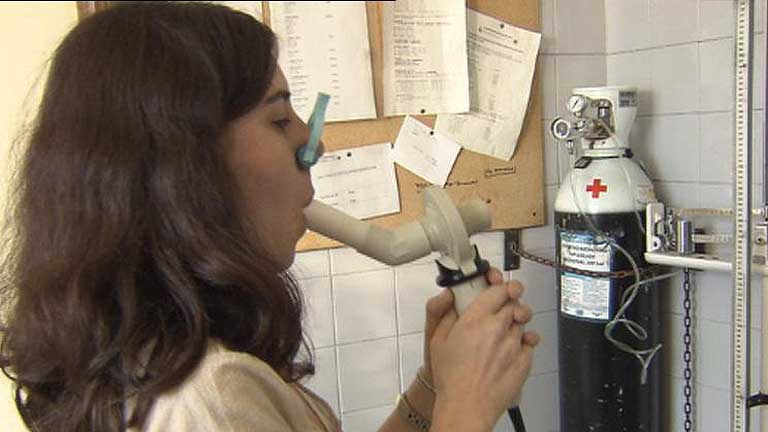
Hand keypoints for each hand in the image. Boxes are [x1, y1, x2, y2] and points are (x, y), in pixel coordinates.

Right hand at [421, 268, 533, 387]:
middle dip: (511, 301)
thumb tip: (453, 299)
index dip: (499, 286)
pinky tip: (513, 347)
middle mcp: (497, 328)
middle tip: (505, 306)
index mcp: (475, 319)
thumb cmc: (451, 378)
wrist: (466, 407)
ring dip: (516, 321)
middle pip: (514, 302)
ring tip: (506, 331)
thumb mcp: (437, 340)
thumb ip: (447, 314)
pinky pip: (531, 342)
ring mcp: (513, 344)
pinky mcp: (524, 360)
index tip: (498, 287)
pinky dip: (525, 341)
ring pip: (523, 321)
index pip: (498, 290)